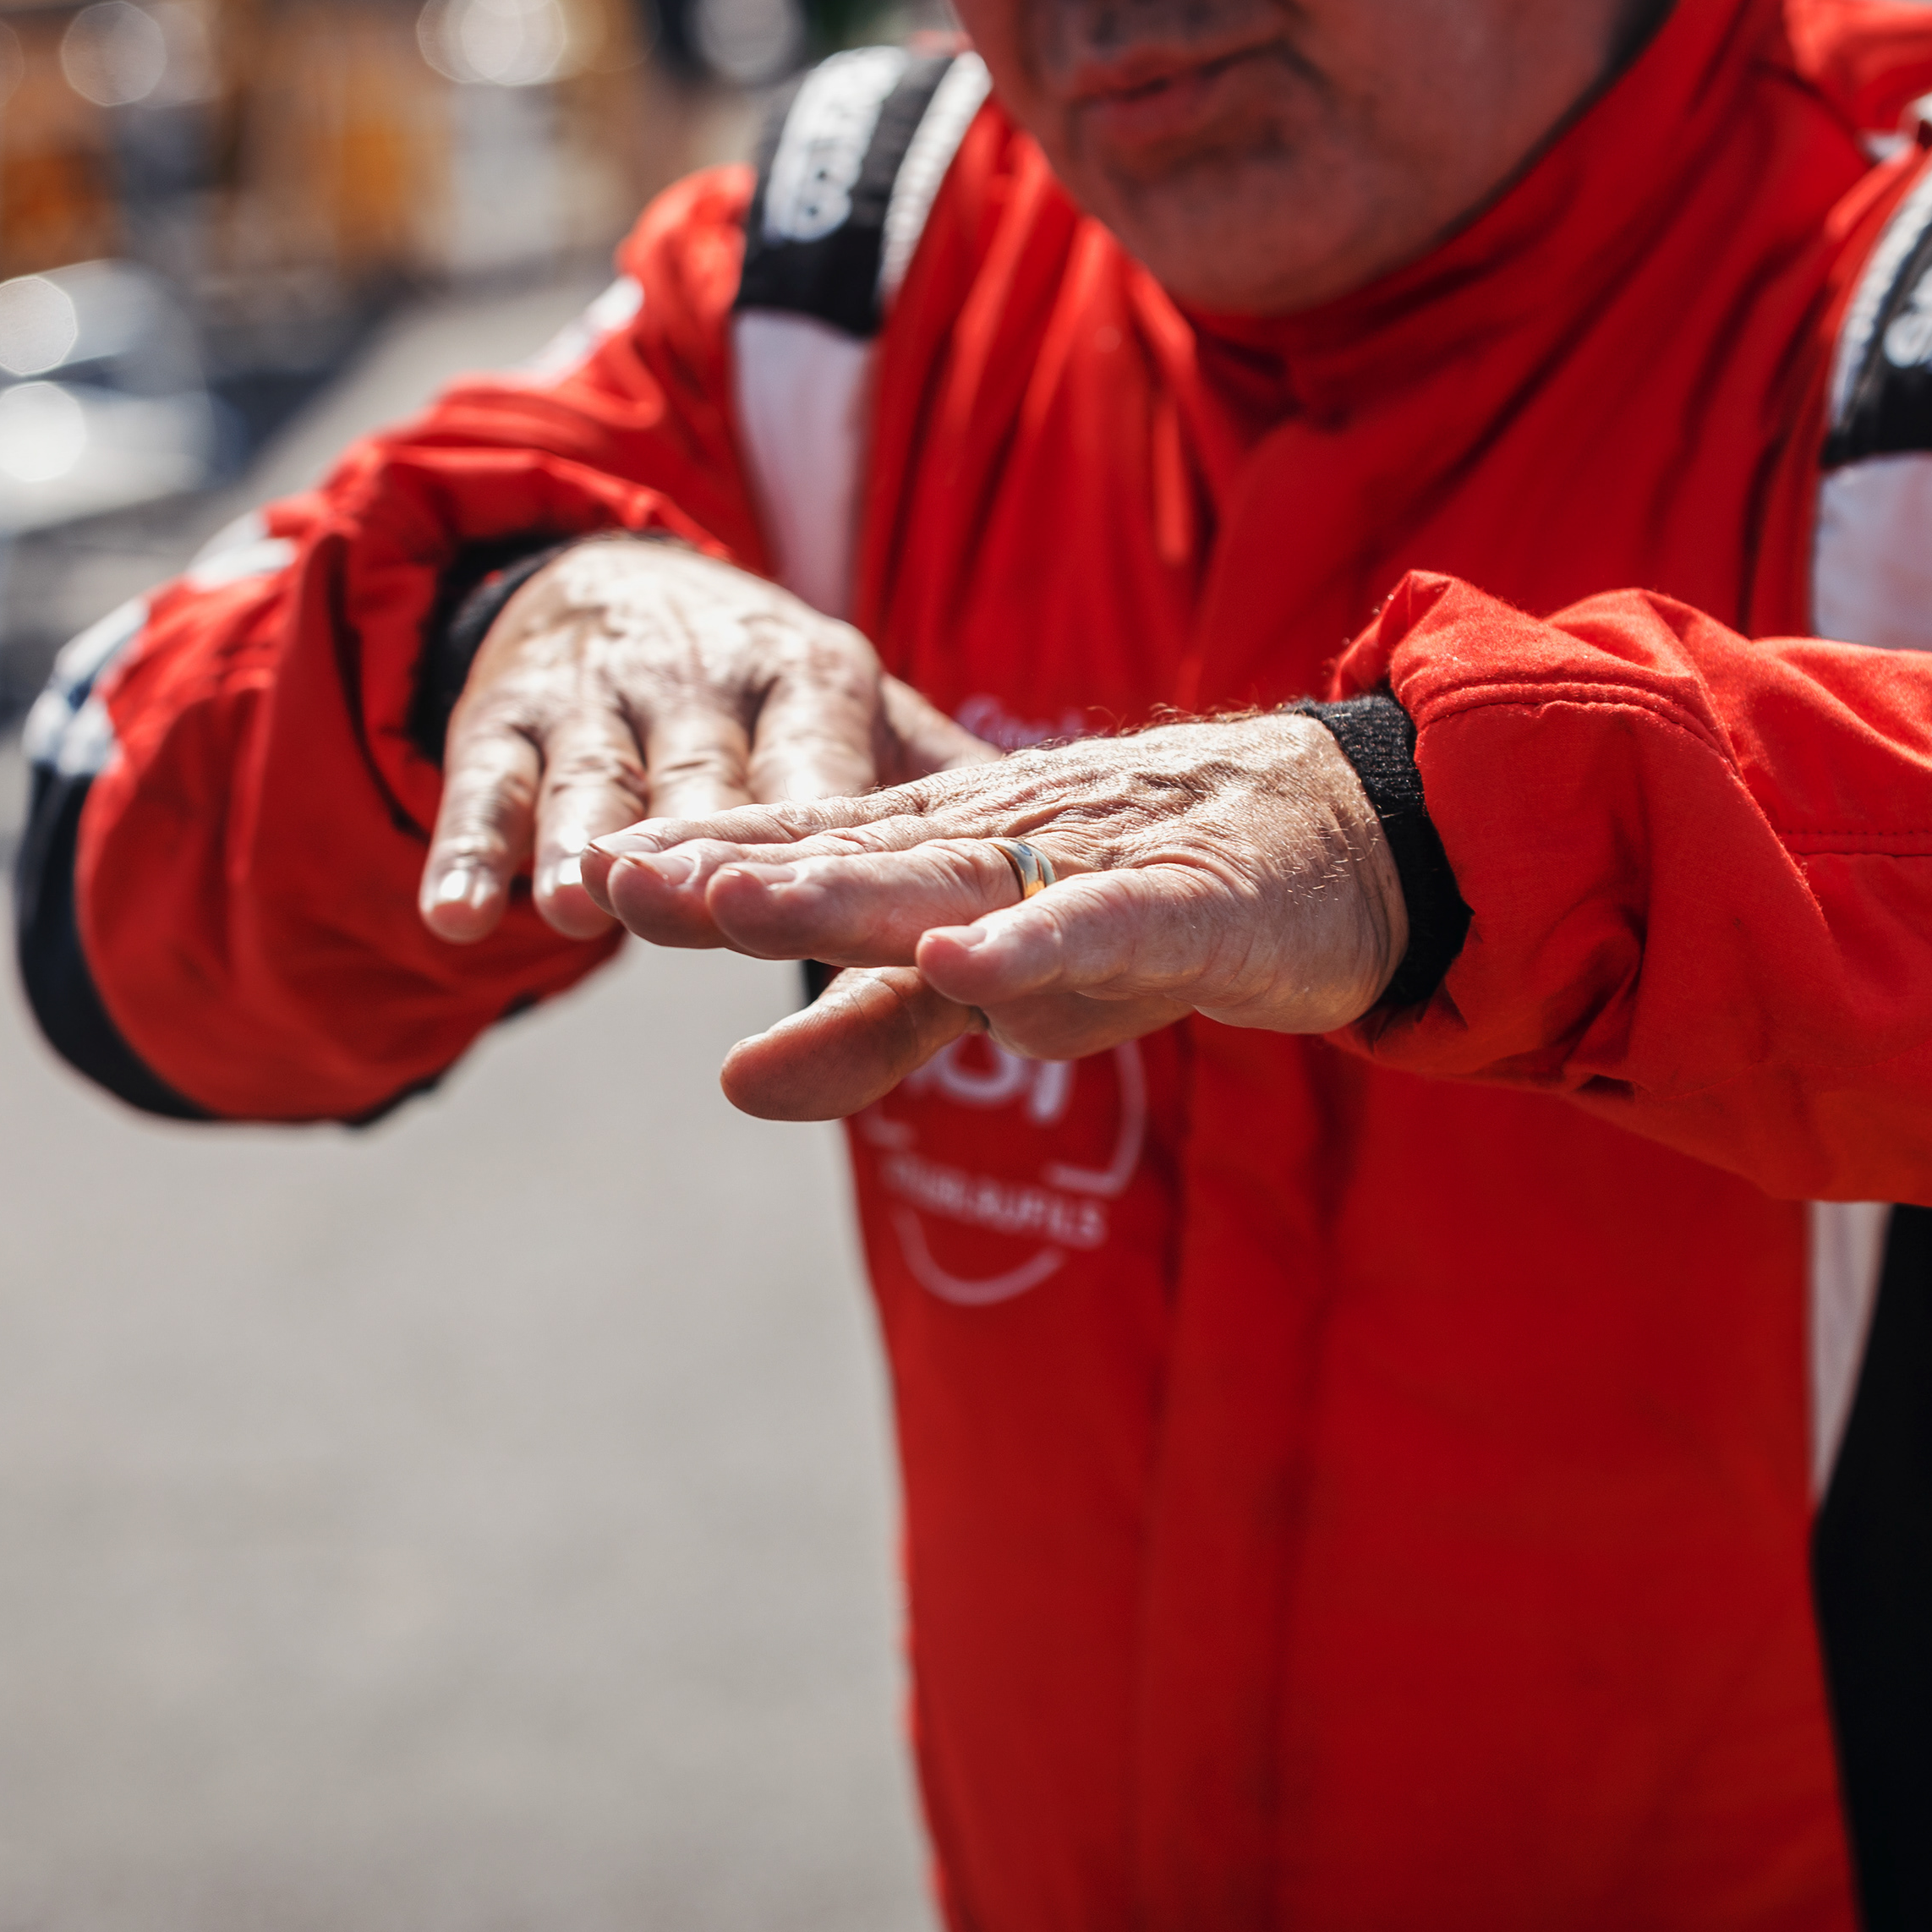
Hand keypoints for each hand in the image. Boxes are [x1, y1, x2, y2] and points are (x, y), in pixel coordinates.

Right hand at [417, 537, 995, 941]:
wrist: (615, 585)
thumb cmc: (771, 695)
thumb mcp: (858, 715)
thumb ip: (944, 785)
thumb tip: (1074, 863)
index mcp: (811, 680)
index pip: (822, 765)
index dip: (820, 825)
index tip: (835, 883)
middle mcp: (704, 685)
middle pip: (703, 778)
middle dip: (693, 841)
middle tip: (690, 906)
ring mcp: (597, 703)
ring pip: (592, 781)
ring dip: (583, 841)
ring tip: (579, 907)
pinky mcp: (503, 720)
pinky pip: (484, 792)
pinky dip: (469, 854)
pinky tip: (459, 921)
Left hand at [578, 712, 1408, 1119]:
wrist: (1345, 844)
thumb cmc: (1153, 901)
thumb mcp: (996, 983)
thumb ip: (867, 1032)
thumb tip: (728, 1088)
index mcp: (948, 849)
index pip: (805, 851)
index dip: (700, 864)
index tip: (586, 873)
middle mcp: (1003, 843)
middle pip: (854, 858)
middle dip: (736, 872)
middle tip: (619, 880)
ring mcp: (1092, 866)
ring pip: (954, 879)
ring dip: (850, 891)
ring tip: (744, 904)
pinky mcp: (1189, 903)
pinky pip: (1103, 923)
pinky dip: (1037, 940)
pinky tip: (968, 959)